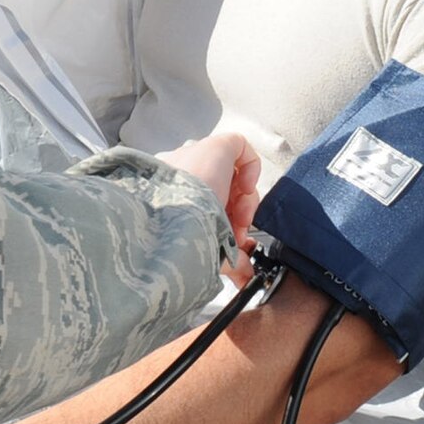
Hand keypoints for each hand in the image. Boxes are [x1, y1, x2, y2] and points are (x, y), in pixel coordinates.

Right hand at [157, 133, 261, 280]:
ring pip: (233, 176)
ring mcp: (198, 157)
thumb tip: (245, 278)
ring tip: (240, 220)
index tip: (231, 242)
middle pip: (221, 192)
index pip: (207, 205)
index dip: (225, 224)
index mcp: (173, 197)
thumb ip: (227, 261)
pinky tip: (244, 189)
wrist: (171, 219)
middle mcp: (183, 175)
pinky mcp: (216, 146)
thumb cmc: (178, 238)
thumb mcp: (205, 251)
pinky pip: (242, 149)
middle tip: (237, 234)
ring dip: (244, 203)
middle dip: (235, 216)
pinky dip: (251, 170)